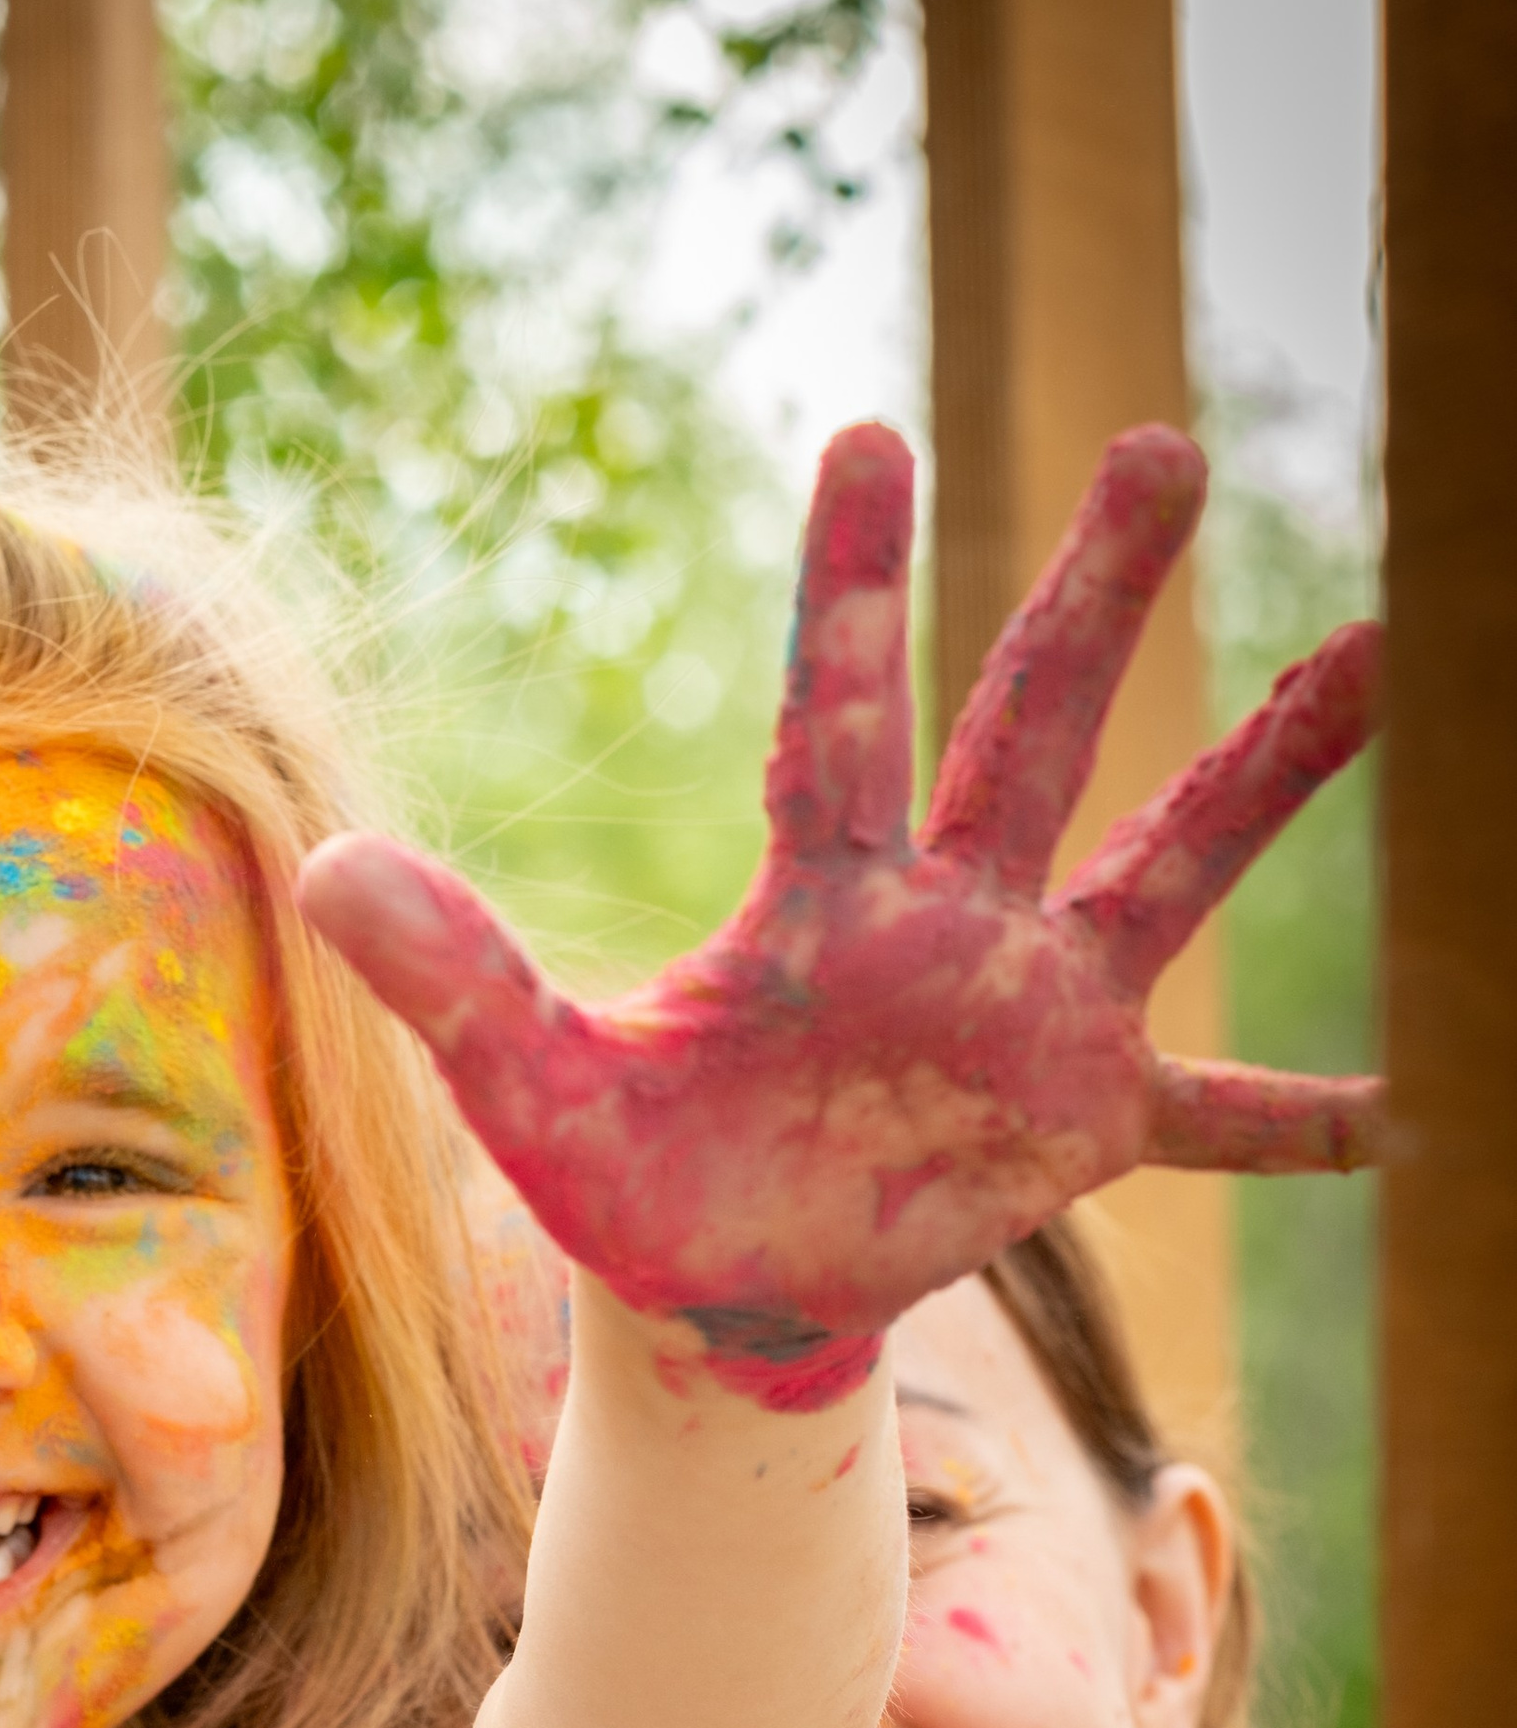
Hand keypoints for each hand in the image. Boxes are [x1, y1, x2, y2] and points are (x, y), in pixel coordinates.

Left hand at [301, 426, 1379, 1410]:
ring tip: (1385, 651)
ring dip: (1266, 769)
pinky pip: (1221, 1117)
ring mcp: (1030, 1016)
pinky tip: (1419, 1115)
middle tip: (1161, 441)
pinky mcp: (1083, 1127)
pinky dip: (1311, 1122)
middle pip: (1030, 727)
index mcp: (818, 900)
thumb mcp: (535, 1095)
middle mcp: (945, 922)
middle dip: (1094, 595)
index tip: (865, 437)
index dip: (851, 589)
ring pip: (1166, 867)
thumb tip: (320, 873)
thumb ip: (454, 985)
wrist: (718, 1290)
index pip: (835, 717)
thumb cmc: (630, 1181)